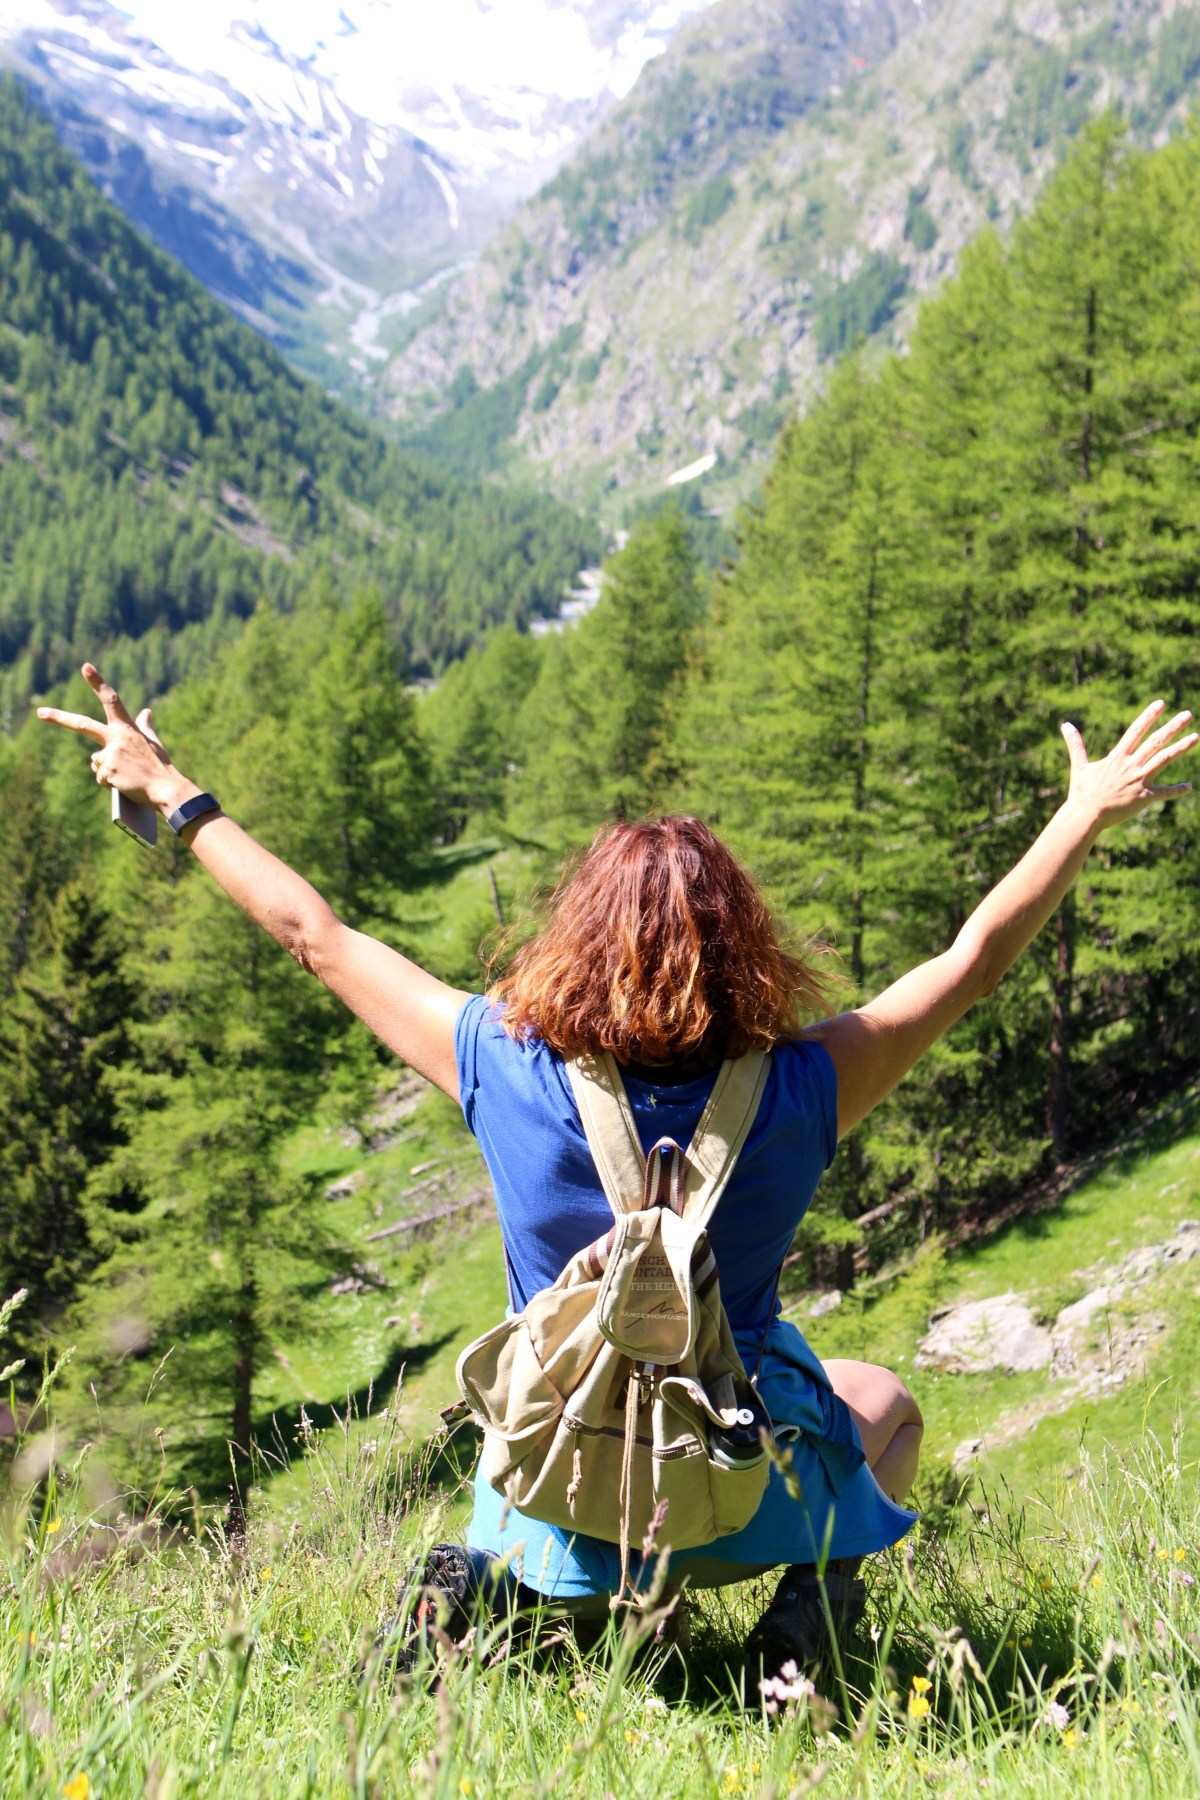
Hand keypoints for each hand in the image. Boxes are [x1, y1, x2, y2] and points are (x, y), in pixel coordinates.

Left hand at [37, 664, 186, 812]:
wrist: (167, 789)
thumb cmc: (161, 767)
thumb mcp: (153, 742)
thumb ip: (144, 726)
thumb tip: (146, 711)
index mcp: (127, 728)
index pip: (111, 699)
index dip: (98, 682)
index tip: (86, 666)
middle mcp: (116, 737)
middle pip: (82, 724)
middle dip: (59, 717)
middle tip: (40, 712)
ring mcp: (111, 753)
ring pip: (96, 761)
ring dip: (106, 771)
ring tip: (127, 776)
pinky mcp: (108, 771)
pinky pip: (100, 779)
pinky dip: (109, 785)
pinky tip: (125, 785)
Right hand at [1063, 699, 1197, 829]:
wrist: (1085, 815)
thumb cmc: (1081, 793)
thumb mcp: (1079, 766)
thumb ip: (1076, 744)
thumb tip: (1065, 725)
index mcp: (1117, 756)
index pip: (1136, 730)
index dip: (1148, 716)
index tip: (1161, 703)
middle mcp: (1131, 765)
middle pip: (1156, 741)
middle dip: (1172, 727)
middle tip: (1187, 714)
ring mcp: (1139, 780)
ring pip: (1164, 760)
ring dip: (1181, 748)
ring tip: (1196, 737)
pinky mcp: (1144, 797)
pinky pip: (1164, 792)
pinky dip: (1176, 790)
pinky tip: (1188, 787)